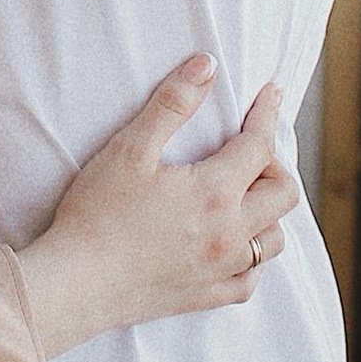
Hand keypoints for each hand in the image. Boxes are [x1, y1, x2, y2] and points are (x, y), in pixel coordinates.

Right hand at [17, 68, 298, 356]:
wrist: (76, 283)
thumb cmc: (97, 214)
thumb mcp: (130, 149)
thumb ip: (172, 104)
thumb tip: (207, 66)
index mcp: (214, 193)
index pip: (260, 146)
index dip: (267, 114)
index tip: (271, 92)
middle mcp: (229, 234)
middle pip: (284, 194)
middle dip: (275, 163)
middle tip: (247, 148)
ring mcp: (221, 269)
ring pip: (274, 239)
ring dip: (268, 211)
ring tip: (243, 194)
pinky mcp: (207, 295)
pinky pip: (251, 279)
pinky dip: (252, 256)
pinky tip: (233, 244)